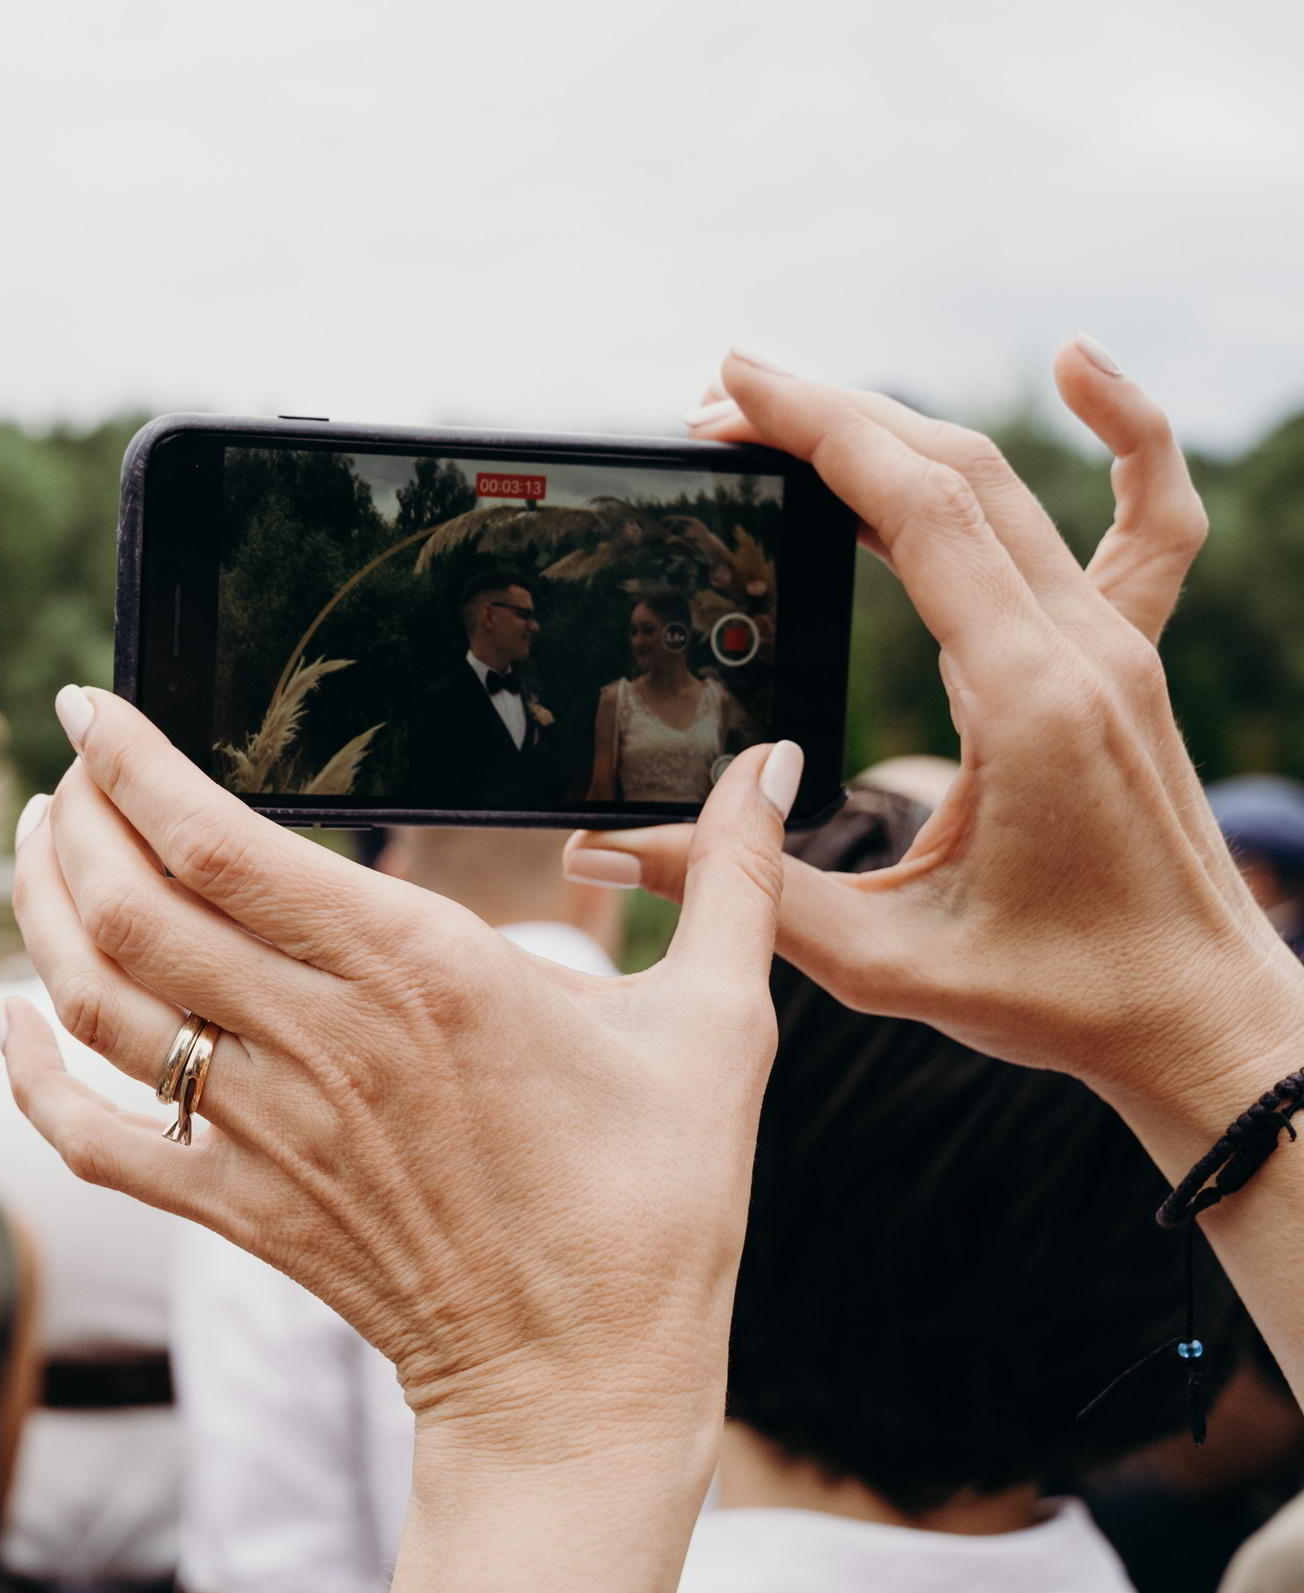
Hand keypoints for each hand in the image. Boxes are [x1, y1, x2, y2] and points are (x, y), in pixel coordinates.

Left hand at [1, 689, 805, 1592]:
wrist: (585, 1386)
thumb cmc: (656, 1205)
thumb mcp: (716, 1029)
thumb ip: (736, 882)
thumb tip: (778, 764)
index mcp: (417, 971)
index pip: (217, 839)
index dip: (129, 761)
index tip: (88, 707)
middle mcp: (317, 1038)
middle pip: (128, 903)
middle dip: (71, 818)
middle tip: (65, 770)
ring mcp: (266, 1129)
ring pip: (93, 1000)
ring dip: (40, 912)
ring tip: (36, 847)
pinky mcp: (238, 1208)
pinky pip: (91, 1136)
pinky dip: (25, 1078)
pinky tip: (2, 1022)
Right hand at [600, 341, 1303, 1163]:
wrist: (1195, 1019)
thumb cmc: (1053, 997)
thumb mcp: (877, 961)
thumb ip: (741, 892)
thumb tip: (604, 848)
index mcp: (1027, 702)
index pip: (918, 513)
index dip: (817, 435)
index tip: (726, 392)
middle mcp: (1082, 651)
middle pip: (955, 473)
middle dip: (828, 418)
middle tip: (715, 403)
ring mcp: (1116, 647)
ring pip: (1013, 486)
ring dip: (901, 432)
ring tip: (796, 413)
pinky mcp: (1127, 660)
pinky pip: (1147, 517)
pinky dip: (1125, 430)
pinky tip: (1077, 366)